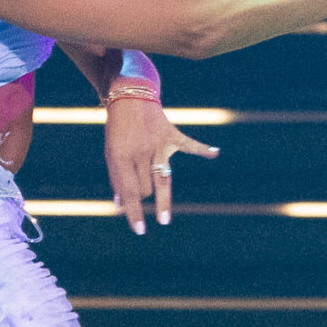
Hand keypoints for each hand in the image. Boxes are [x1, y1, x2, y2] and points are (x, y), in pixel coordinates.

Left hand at [104, 96, 217, 234]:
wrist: (130, 96)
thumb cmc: (119, 128)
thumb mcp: (112, 152)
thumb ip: (117, 178)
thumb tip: (120, 206)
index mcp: (121, 157)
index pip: (129, 191)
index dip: (133, 212)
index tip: (139, 230)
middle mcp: (140, 152)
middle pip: (146, 188)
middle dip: (145, 196)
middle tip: (148, 200)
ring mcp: (158, 144)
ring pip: (162, 179)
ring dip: (162, 200)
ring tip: (164, 220)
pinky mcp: (172, 135)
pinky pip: (189, 145)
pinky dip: (202, 149)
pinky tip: (214, 153)